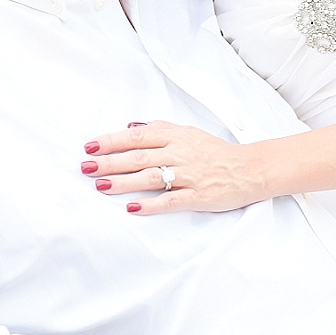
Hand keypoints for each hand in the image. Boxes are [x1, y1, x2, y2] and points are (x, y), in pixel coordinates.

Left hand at [82, 121, 266, 213]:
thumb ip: (160, 129)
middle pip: (139, 157)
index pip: (138, 137)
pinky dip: (151, 204)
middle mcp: (180, 154)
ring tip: (101, 186)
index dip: (112, 141)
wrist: (249, 169)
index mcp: (176, 137)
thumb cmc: (216, 152)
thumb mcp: (189, 132)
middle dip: (110, 162)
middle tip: (87, 167)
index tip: (90, 147)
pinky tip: (132, 207)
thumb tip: (131, 127)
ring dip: (124, 182)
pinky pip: (171, 200)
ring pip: (151, 177)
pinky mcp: (198, 196)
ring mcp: (189, 176)